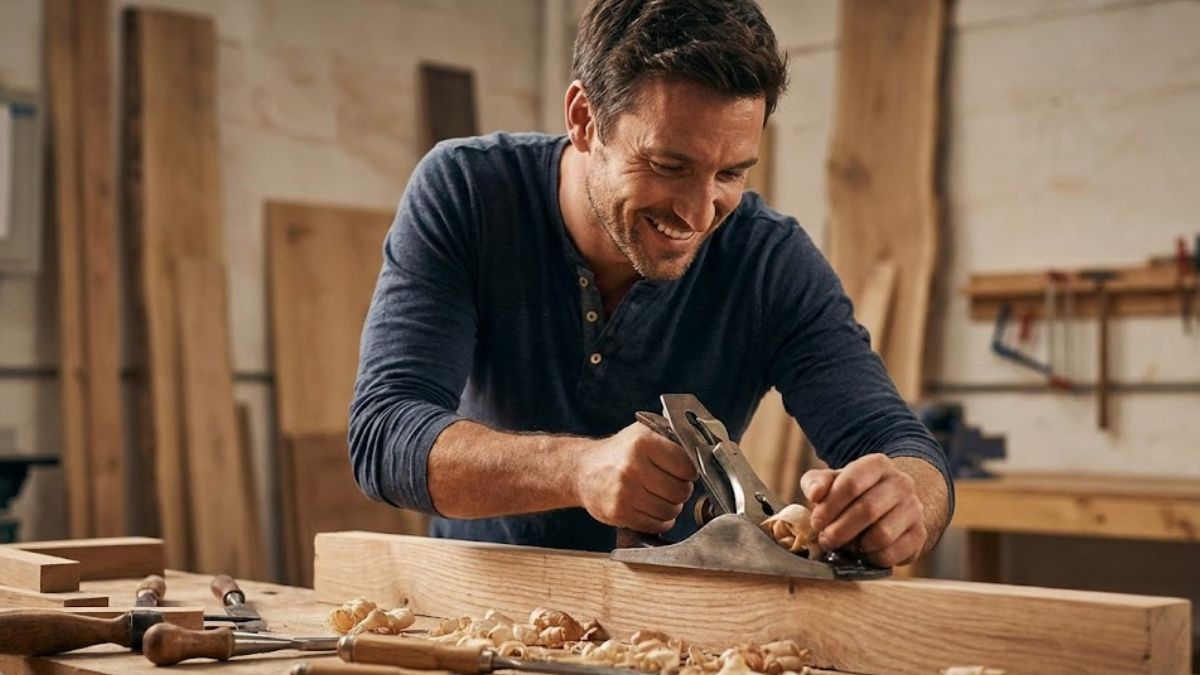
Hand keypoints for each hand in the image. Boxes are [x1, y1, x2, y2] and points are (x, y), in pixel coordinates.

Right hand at [574, 422, 697, 532]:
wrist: (583, 471)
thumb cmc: (619, 453)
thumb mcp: (643, 433)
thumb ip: (672, 440)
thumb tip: (705, 453)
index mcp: (643, 442)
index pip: (687, 466)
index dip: (689, 472)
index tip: (684, 472)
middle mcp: (632, 466)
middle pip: (680, 491)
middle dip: (681, 491)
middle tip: (672, 486)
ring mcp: (624, 491)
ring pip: (670, 510)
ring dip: (671, 508)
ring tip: (660, 497)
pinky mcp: (618, 513)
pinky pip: (655, 524)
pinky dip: (659, 521)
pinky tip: (651, 509)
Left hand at [800, 453, 926, 566]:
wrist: (891, 504)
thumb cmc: (853, 492)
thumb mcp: (832, 481)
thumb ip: (816, 482)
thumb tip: (815, 494)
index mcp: (877, 464)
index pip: (851, 483)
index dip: (829, 507)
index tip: (816, 522)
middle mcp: (901, 483)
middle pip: (867, 510)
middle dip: (839, 530)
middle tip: (825, 541)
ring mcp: (914, 509)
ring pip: (882, 534)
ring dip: (857, 546)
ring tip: (846, 545)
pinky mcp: (919, 535)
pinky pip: (892, 553)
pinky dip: (872, 558)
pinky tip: (864, 552)